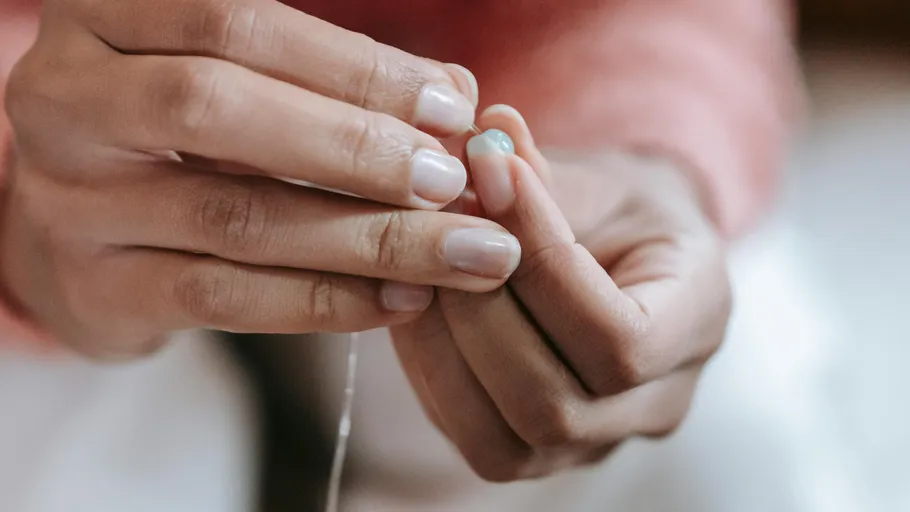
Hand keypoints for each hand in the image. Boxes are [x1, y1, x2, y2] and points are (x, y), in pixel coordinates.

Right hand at [0, 0, 521, 357]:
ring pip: (235, 216)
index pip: (239, 25)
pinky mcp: (99, 289)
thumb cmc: (176, 139)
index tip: (450, 108)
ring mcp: (72, 202)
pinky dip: (326, 300)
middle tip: (453, 182)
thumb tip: (453, 100)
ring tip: (458, 252)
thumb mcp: (239, 85)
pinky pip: (226, 297)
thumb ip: (329, 82)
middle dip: (357, 148)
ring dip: (368, 238)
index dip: (355, 67)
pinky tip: (401, 300)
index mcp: (106, 17)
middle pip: (219, 109)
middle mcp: (68, 100)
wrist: (81, 232)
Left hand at [391, 107, 730, 480]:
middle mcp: (657, 405)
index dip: (543, 266)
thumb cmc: (615, 210)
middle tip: (437, 228)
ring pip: (505, 442)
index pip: (621, 339)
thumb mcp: (596, 178)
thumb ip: (542, 169)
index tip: (493, 177)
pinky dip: (430, 372)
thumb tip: (485, 131)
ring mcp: (596, 445)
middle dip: (479, 314)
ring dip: (444, 349)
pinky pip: (472, 437)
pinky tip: (415, 305)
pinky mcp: (538, 454)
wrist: (621, 256)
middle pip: (554, 407)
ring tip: (418, 268)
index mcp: (699, 322)